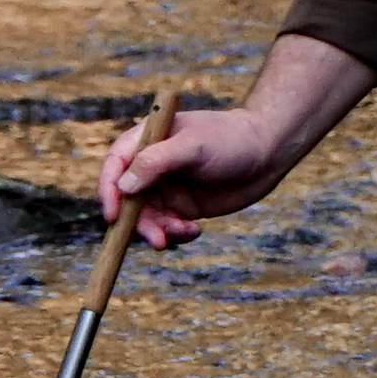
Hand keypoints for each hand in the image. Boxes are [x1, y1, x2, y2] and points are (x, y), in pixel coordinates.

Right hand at [103, 101, 299, 243]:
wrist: (267, 152)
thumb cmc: (230, 138)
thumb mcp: (194, 146)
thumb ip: (157, 162)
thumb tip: (124, 185)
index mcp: (147, 140)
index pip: (115, 164)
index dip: (109, 190)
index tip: (113, 215)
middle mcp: (151, 165)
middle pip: (128, 199)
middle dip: (138, 222)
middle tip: (158, 239)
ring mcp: (166, 187)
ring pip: (147, 218)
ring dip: (159, 231)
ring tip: (183, 232)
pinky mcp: (182, 206)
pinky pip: (168, 226)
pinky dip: (176, 233)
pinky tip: (194, 231)